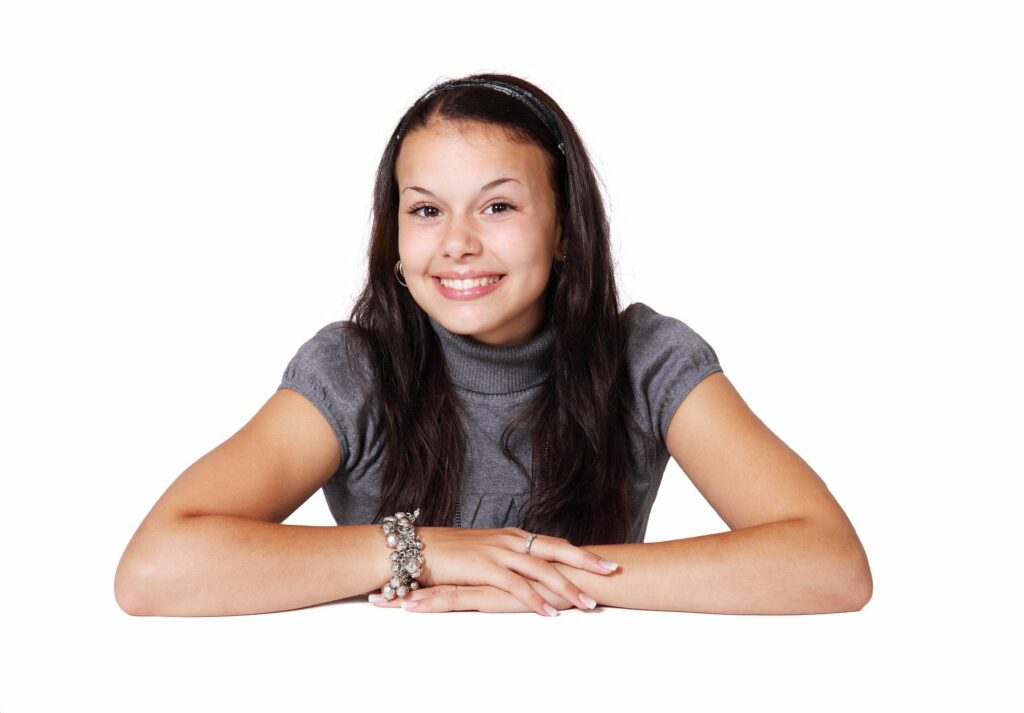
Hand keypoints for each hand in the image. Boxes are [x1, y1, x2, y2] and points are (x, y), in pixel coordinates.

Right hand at [395, 526, 617, 616]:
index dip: (579, 553)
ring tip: (588, 604)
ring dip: (566, 589)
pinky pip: (516, 586)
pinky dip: (535, 600)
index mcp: (511, 535)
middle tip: (612, 573)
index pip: (553, 544)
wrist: (413, 548)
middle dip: (586, 562)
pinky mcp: (483, 568)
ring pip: (541, 570)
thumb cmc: (446, 554)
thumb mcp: (482, 553)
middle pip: (556, 550)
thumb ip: (505, 560)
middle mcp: (509, 540)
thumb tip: (524, 571)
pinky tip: (550, 613)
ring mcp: (497, 552)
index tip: (603, 562)